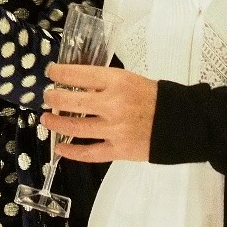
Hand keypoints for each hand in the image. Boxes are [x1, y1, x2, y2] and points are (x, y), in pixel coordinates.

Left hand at [40, 63, 158, 162]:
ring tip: (46, 119)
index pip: (78, 74)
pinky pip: (90, 153)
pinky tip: (60, 148)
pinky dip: (72, 152)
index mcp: (117, 82)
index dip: (59, 73)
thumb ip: (103, 82)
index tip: (50, 73)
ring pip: (75, 128)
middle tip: (47, 97)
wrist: (180, 122)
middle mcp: (113, 105)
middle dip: (53, 98)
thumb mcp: (128, 79)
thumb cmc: (153, 97)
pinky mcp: (119, 150)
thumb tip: (74, 84)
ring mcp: (115, 130)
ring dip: (56, 124)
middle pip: (71, 102)